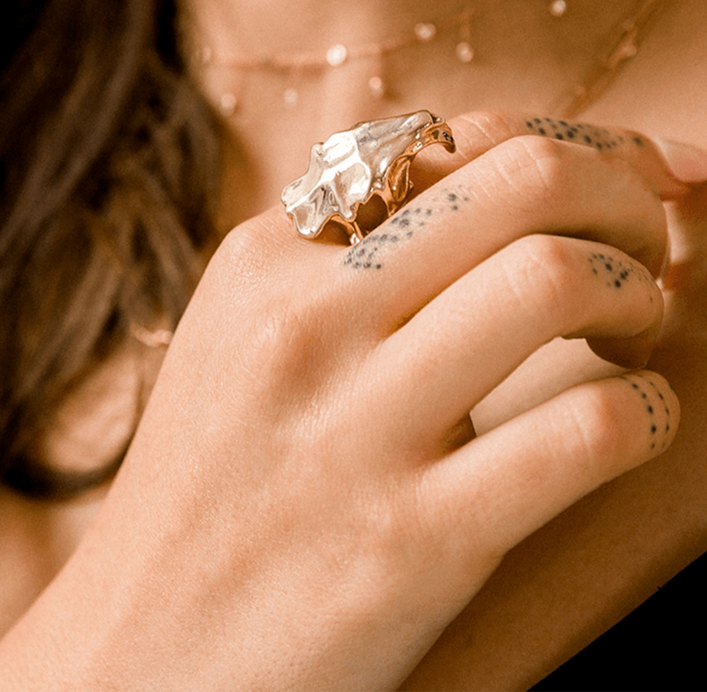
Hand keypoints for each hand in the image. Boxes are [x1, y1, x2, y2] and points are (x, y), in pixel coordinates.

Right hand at [0, 111, 685, 691]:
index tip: (636, 168)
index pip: (452, 142)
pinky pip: (582, 432)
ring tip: (636, 325)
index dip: (573, 141)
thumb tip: (496, 188)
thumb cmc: (212, 487)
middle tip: (647, 233)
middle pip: (522, 181)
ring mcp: (356, 428)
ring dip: (637, 289)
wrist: (136, 655)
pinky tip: (636, 420)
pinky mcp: (412, 540)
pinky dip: (646, 411)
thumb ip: (343, 259)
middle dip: (623, 189)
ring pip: (555, 278)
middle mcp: (307, 321)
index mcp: (266, 258)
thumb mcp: (242, 339)